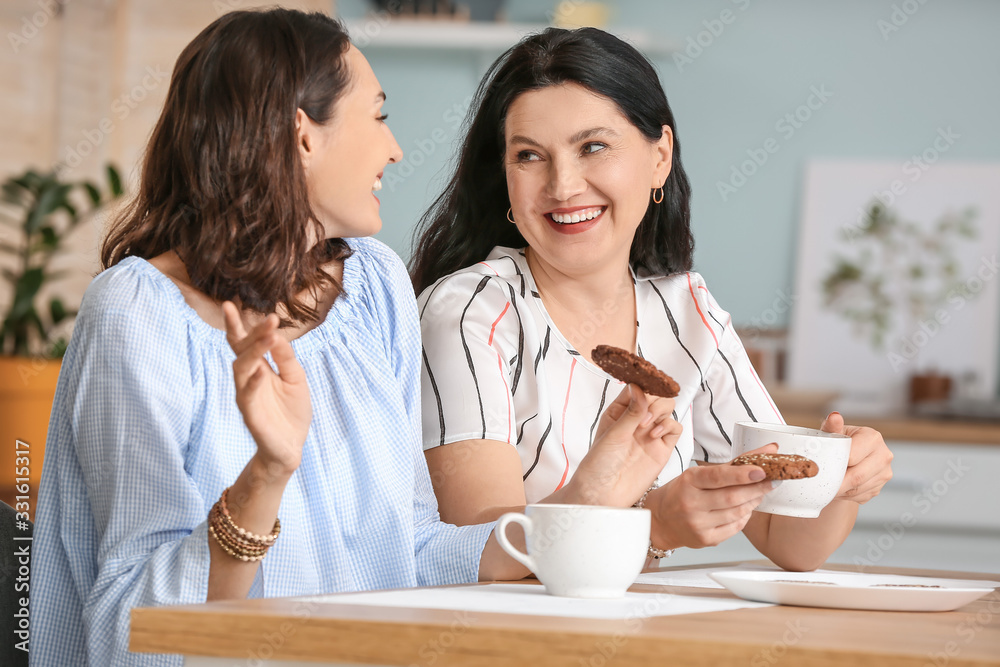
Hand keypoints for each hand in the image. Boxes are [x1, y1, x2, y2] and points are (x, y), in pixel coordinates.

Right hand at [223, 302, 310, 476]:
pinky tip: (261, 371)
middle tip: (270, 319)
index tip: (231, 305)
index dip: (237, 325)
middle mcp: (248, 379)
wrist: (291, 447)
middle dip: (251, 333)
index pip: (243, 343)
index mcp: (258, 369)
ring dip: (254, 352)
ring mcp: (247, 396)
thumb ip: (286, 358)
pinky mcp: (250, 414)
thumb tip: (277, 334)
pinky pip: (248, 395)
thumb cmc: (291, 412)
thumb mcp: (296, 378)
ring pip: (241, 369)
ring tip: (269, 337)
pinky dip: (253, 382)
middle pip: (241, 351)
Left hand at [568, 384, 681, 506]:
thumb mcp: (612, 435)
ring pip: (667, 408)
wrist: (603, 496)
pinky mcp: (662, 448)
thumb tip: (639, 387)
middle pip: (656, 395)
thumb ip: (630, 412)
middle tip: (643, 415)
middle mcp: (636, 420)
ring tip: (646, 426)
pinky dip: (669, 426)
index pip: (636, 388)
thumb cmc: (598, 466)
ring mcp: (650, 433)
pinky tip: (655, 435)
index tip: (646, 384)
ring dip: (660, 411)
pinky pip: (675, 428)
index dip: (643, 383)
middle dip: (653, 399)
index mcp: (619, 411)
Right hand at [647, 444, 776, 549]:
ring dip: (753, 501)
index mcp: (688, 482)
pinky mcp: (706, 539)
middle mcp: (691, 504)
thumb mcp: (697, 475)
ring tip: (758, 492)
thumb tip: (766, 452)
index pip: (717, 477)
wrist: (660, 520)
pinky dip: (745, 516)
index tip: (761, 471)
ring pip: (737, 513)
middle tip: (772, 480)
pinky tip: (745, 508)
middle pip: (732, 497)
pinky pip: (735, 527)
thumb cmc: (682, 493)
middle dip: (757, 488)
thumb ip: (731, 466)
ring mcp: (698, 524)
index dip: (741, 474)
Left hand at [821, 412, 892, 503]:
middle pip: (857, 476)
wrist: (848, 458)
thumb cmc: (839, 442)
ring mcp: (884, 472)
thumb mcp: (833, 432)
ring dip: (841, 490)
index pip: (853, 456)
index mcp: (873, 437)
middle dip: (837, 482)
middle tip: (821, 485)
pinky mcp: (880, 487)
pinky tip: (839, 487)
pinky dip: (846, 494)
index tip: (822, 468)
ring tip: (828, 484)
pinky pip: (860, 495)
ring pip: (858, 488)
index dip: (835, 463)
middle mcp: (884, 455)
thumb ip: (832, 426)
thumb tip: (834, 417)